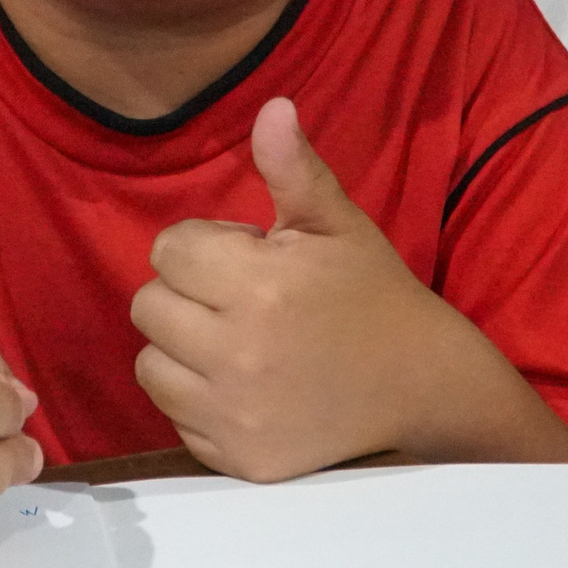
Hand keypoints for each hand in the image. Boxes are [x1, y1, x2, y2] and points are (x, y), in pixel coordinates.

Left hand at [132, 99, 567, 481]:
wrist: (419, 384)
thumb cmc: (370, 294)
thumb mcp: (337, 224)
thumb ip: (294, 169)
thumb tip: (272, 108)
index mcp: (260, 285)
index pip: (167, 251)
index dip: (203, 248)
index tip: (249, 261)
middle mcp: (238, 352)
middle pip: (148, 307)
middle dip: (187, 296)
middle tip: (243, 302)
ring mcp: (235, 413)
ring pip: (150, 365)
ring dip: (180, 350)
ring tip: (237, 343)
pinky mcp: (236, 458)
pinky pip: (174, 417)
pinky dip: (198, 400)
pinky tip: (245, 386)